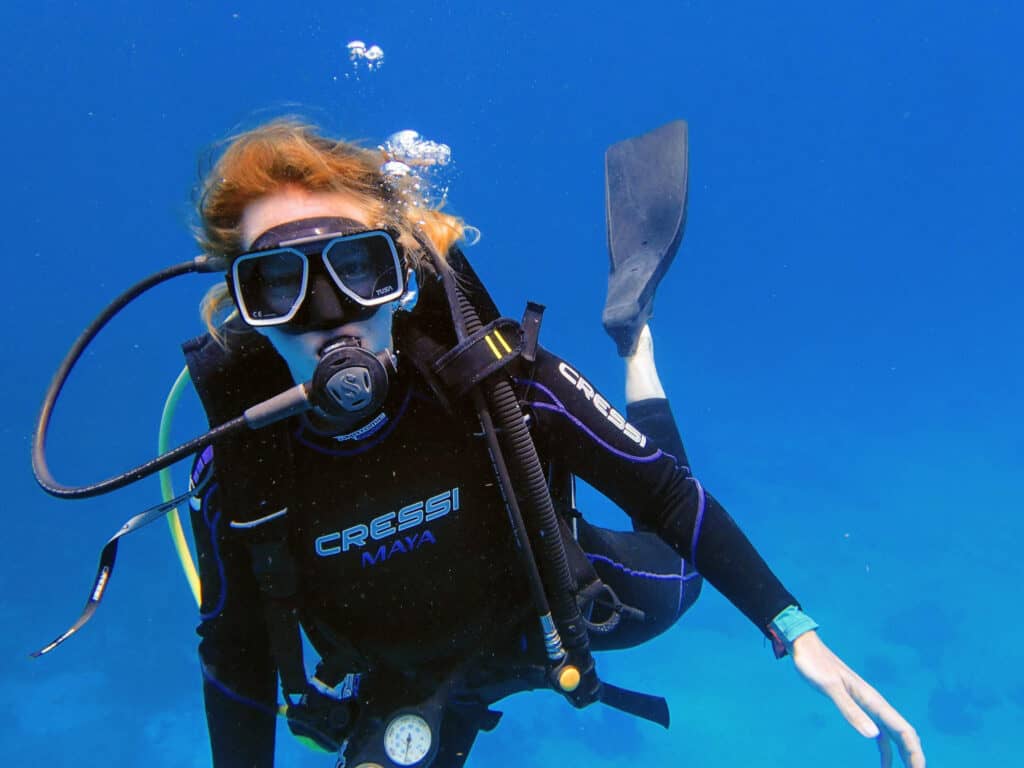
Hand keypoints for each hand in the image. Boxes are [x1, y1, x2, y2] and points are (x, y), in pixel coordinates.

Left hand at [790, 631, 924, 766]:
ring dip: (903, 756)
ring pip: (894, 736)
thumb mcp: (830, 688)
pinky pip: (880, 734)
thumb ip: (850, 710)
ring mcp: (869, 707)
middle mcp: (876, 704)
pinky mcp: (858, 708)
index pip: (904, 731)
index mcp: (873, 701)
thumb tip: (873, 735)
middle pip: (904, 735)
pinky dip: (886, 751)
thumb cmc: (815, 665)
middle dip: (914, 757)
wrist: (806, 648)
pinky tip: (884, 764)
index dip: (915, 752)